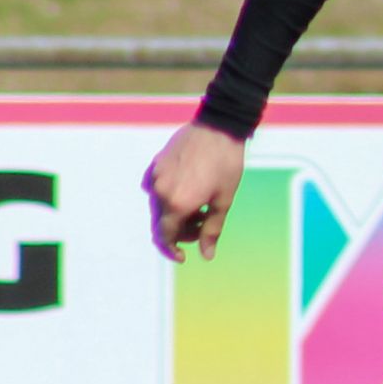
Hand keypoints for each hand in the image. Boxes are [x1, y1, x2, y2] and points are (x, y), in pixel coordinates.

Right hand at [142, 122, 246, 260]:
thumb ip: (212, 230)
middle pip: (162, 222)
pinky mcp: (157, 163)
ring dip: (176, 213)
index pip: (165, 237)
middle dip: (181, 230)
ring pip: (159, 205)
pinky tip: (189, 189)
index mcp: (176, 204)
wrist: (219, 127)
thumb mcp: (224, 201)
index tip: (184, 255)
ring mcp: (156, 175)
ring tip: (201, 205)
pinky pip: (157, 187)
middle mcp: (160, 191)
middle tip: (204, 223)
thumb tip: (206, 255)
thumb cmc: (226, 165)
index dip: (172, 250)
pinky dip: (170, 196)